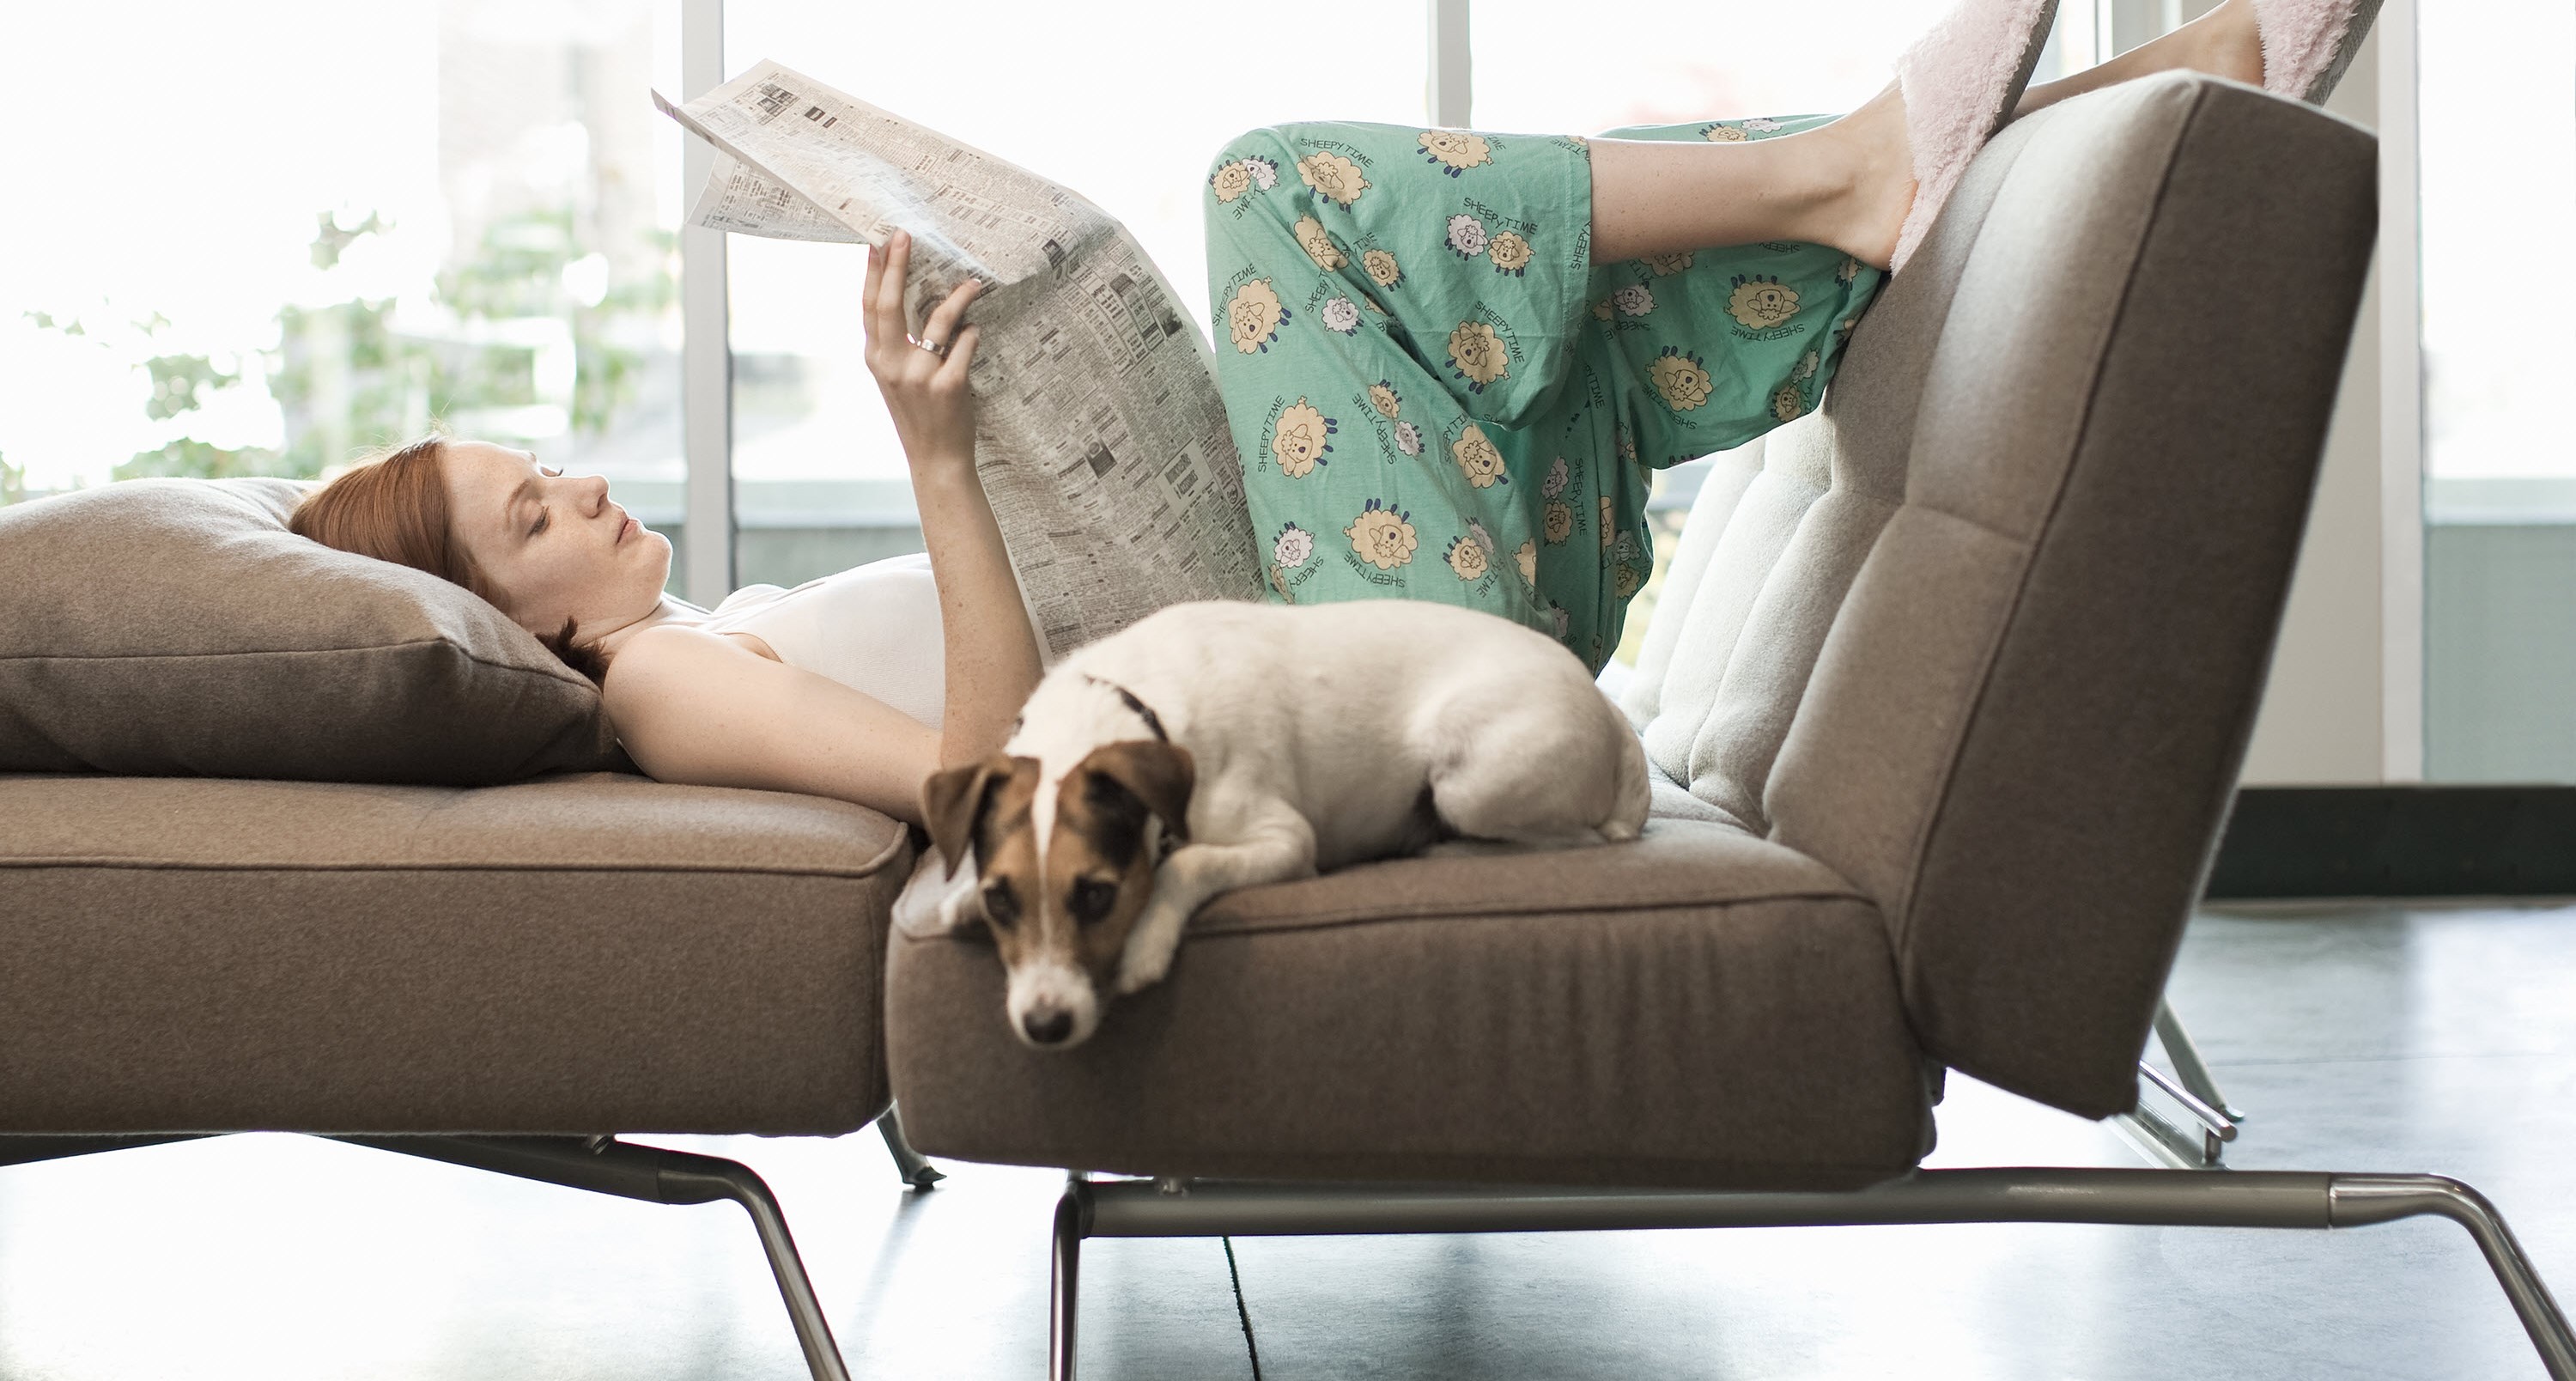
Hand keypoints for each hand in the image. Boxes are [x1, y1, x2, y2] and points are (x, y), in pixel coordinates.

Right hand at [862, 230, 983, 475]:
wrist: (936, 460)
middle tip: (904, 236)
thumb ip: (896, 346)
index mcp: (876, 360)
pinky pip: (964, 345)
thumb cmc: (919, 416)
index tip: (876, 243)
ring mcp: (919, 376)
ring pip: (937, 322)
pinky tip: (977, 329)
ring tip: (972, 283)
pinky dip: (972, 334)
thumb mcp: (895, 380)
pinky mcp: (948, 385)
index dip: (872, 274)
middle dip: (896, 266)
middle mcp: (892, 365)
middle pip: (890, 305)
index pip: (870, 308)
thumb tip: (909, 301)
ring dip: (957, 298)